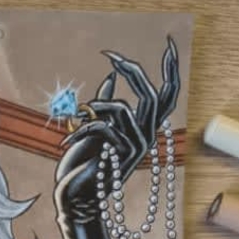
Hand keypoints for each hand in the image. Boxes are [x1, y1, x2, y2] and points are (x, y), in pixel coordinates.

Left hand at [54, 38, 180, 222]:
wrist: (73, 196)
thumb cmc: (81, 165)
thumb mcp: (92, 128)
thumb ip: (104, 104)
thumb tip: (112, 76)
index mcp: (142, 129)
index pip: (167, 95)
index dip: (171, 70)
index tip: (169, 42)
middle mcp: (146, 138)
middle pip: (153, 96)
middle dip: (135, 73)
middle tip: (113, 58)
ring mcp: (137, 149)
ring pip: (123, 109)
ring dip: (94, 109)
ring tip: (75, 119)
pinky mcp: (122, 156)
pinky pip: (105, 126)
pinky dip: (83, 128)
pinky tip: (67, 140)